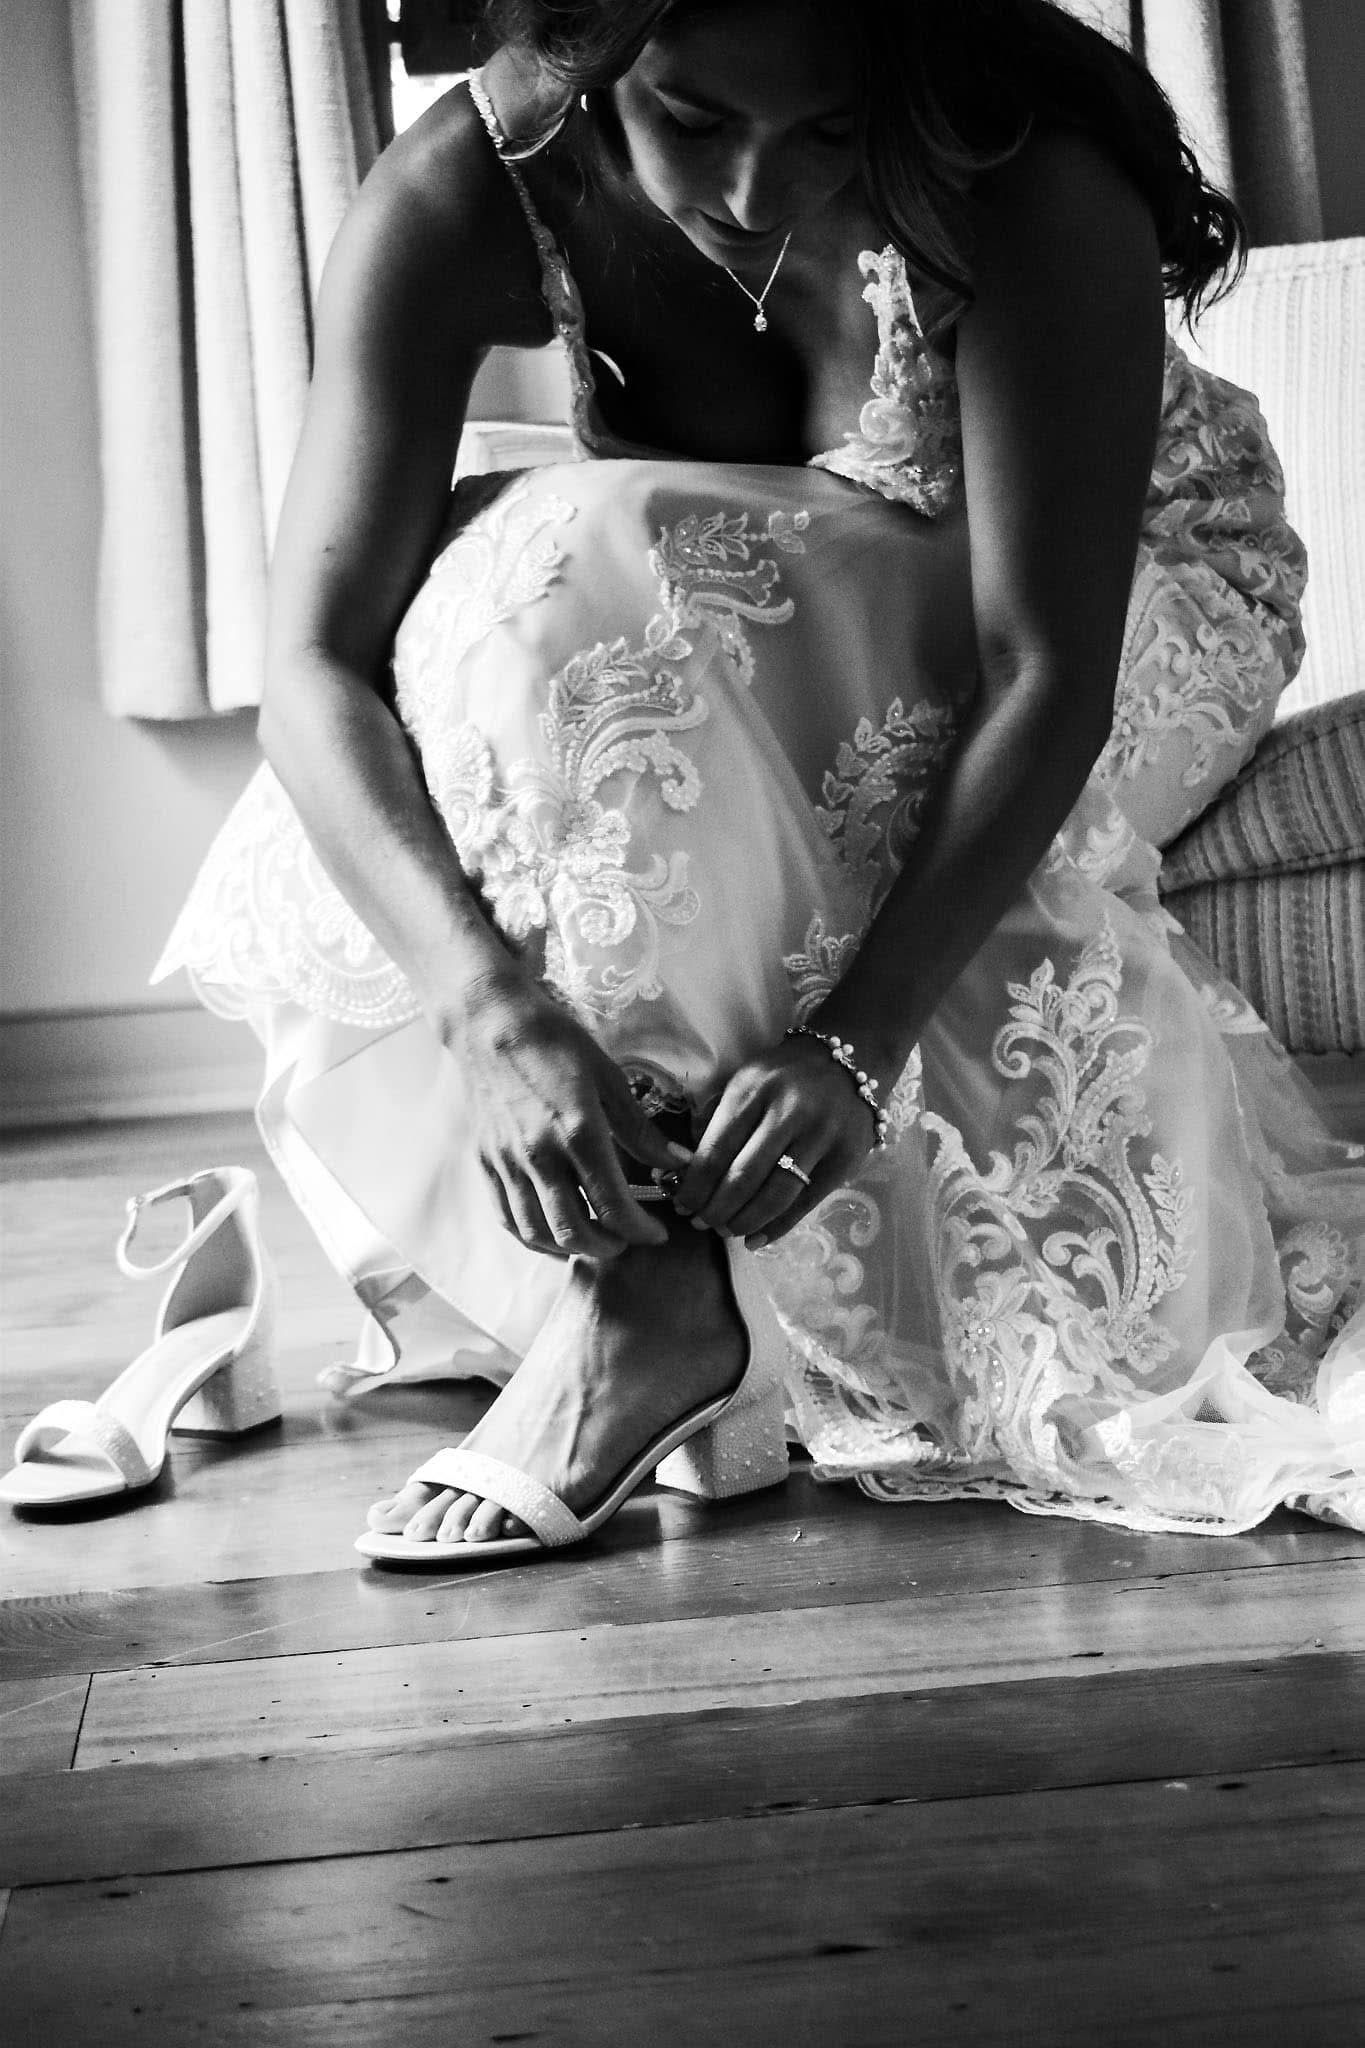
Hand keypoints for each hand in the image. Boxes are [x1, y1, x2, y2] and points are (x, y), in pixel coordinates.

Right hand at [437, 970, 687, 1259]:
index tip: (657, 1232)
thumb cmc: (556, 1044)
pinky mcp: (486, 1162)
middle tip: (628, 1239)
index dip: (640, 1231)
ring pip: (537, 1233)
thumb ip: (641, 1130)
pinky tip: (554, 1233)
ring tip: (595, 1238)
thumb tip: (678, 1163)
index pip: (613, 1207)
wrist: (491, 1024)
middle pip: (574, 1232)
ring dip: (571, 1248)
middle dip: (608, 1247)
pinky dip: (534, 1237)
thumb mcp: (611, 1078)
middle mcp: (539, 1156)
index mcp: (578, 1133)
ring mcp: (507, 1163)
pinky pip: (508, 1218)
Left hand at [671, 1034, 880, 1249]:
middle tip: (702, 1223)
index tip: (682, 1205)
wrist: (848, 1064)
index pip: (716, 1149)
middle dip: (716, 1209)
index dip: (695, 1185)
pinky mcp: (845, 1158)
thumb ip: (715, 1119)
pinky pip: (806, 1203)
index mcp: (753, 1090)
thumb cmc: (784, 1077)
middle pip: (744, 1176)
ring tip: (727, 1231)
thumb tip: (687, 1169)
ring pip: (776, 1194)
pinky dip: (778, 1227)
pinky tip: (758, 1239)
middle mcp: (788, 1112)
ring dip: (745, 1221)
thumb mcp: (744, 1082)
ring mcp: (820, 1136)